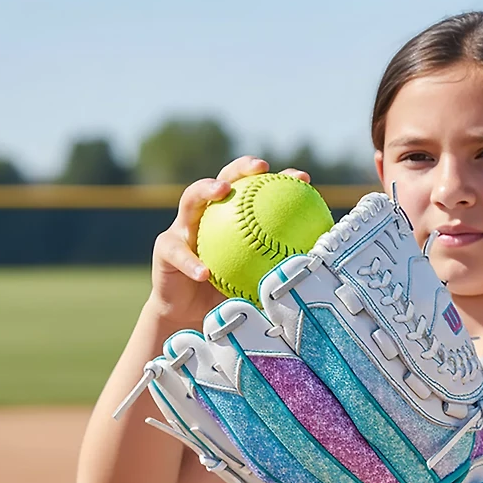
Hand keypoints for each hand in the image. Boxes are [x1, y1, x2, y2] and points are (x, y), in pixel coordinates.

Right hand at [146, 156, 310, 325]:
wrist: (191, 315)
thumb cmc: (228, 294)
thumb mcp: (257, 281)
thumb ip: (279, 271)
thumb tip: (317, 272)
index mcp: (233, 220)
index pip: (258, 194)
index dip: (280, 181)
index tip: (303, 178)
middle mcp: (208, 216)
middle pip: (224, 180)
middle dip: (242, 167)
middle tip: (262, 167)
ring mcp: (183, 228)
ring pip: (191, 199)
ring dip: (206, 189)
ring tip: (222, 190)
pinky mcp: (165, 249)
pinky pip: (179, 253)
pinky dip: (192, 262)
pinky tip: (204, 272)